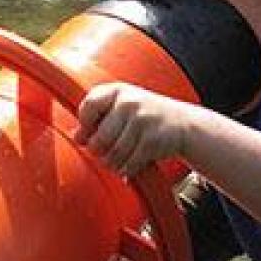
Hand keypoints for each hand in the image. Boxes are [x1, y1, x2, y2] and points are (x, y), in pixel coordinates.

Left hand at [75, 83, 191, 176]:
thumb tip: (77, 137)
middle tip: (103, 152)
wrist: (182, 123)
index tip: (89, 133)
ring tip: (116, 160)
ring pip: (113, 154)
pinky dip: (126, 169)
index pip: (88, 106)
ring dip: (112, 163)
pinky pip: (129, 163)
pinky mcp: (152, 141)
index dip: (84, 125)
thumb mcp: (123, 105)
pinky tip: (128, 165)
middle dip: (98, 151)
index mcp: (117, 91)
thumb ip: (99, 115)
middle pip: (99, 138)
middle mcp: (129, 103)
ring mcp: (142, 121)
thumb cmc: (145, 115)